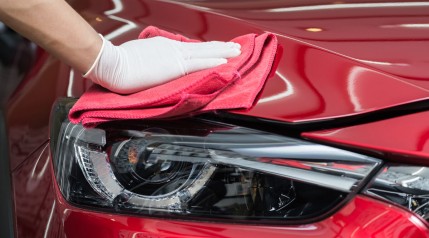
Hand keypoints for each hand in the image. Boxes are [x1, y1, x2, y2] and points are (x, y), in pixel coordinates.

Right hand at [84, 35, 240, 93]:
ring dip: (223, 52)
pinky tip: (225, 62)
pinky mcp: (175, 67)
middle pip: (202, 47)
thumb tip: (152, 65)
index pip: (190, 49)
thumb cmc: (120, 62)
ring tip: (237, 52)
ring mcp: (175, 57)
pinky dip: (214, 62)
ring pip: (206, 53)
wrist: (112, 63)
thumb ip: (150, 60)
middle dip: (221, 47)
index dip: (205, 49)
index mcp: (164, 47)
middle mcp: (173, 49)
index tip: (215, 49)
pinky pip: (200, 63)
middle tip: (235, 46)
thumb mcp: (139, 56)